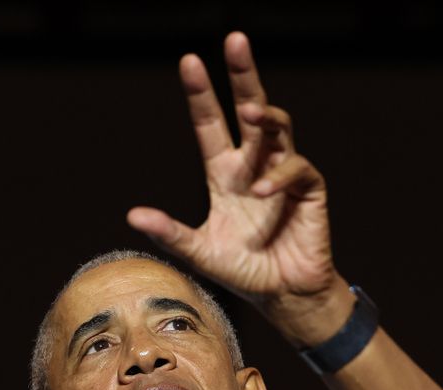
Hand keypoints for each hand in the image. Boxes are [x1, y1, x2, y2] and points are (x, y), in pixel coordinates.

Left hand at [128, 32, 352, 341]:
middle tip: (235, 40)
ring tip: (253, 112)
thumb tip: (133, 215)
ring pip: (279, 127)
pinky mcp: (308, 189)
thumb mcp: (200, 252)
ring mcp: (283, 173)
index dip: (200, 93)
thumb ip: (170, 233)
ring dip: (267, 115)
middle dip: (244, 74)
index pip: (210, 123)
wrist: (284, 295)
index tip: (189, 61)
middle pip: (250, 108)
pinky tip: (265, 189)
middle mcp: (254, 165)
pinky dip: (280, 175)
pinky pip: (296, 168)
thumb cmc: (244, 272)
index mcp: (224, 173)